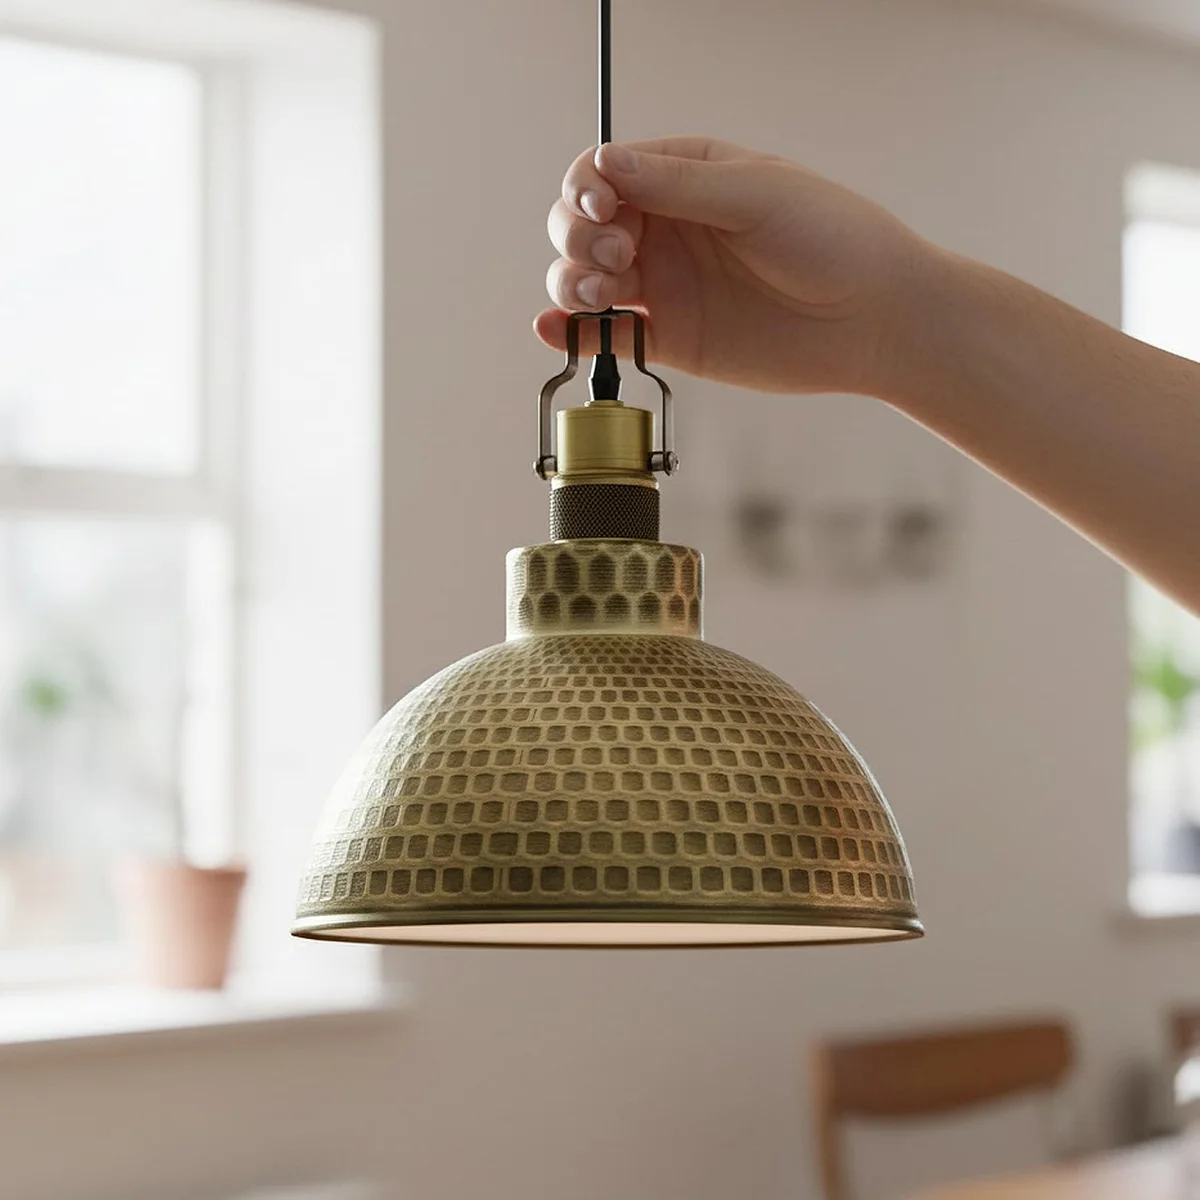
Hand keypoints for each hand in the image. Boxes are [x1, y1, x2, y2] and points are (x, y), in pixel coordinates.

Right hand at [538, 137, 928, 396]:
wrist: (873, 318)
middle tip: (616, 254)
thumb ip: (678, 183)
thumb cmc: (832, 238)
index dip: (587, 188)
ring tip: (599, 293)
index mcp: (684, 177)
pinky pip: (606, 334)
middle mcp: (665, 229)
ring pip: (584, 278)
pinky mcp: (668, 338)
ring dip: (570, 281)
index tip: (601, 205)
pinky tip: (555, 329)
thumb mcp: (756, 193)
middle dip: (579, 235)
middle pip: (582, 224)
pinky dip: (572, 333)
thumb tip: (606, 164)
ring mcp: (663, 285)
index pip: (604, 173)